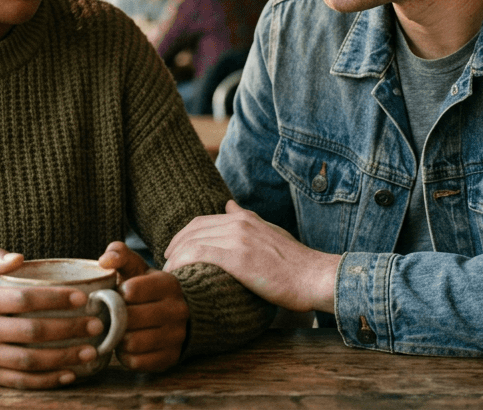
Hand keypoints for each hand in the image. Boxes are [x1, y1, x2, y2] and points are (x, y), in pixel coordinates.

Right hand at [0, 248, 103, 388]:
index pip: (23, 300)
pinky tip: (70, 374)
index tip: (82, 297)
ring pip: (29, 361)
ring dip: (63, 357)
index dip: (54, 298)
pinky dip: (47, 380)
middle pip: (31, 332)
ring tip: (90, 351)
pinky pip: (21, 381)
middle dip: (68, 329)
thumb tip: (21, 257)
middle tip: (96, 324)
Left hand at [98, 241, 188, 371]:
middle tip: (109, 317)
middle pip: (131, 319)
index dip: (116, 294)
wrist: (175, 312)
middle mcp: (177, 310)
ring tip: (117, 331)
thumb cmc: (146, 288)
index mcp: (168, 284)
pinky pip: (138, 362)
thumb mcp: (136, 268)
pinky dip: (126, 356)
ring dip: (118, 339)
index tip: (116, 295)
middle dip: (114, 318)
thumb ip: (119, 254)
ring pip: (133, 343)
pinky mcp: (170, 358)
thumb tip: (104, 260)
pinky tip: (126, 346)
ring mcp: (177, 336)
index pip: (132, 290)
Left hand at [164, 200, 340, 312]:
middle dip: (175, 245)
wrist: (316, 277)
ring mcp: (238, 239)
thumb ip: (249, 219)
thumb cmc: (296, 264)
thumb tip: (229, 204)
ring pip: (192, 241)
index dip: (184, 235)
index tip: (175, 250)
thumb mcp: (271, 232)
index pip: (202, 221)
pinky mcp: (238, 257)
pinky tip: (174, 274)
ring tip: (167, 272)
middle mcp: (239, 223)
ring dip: (174, 256)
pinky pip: (199, 254)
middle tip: (166, 261)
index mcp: (246, 218)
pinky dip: (182, 262)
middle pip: (193, 229)